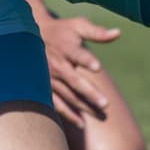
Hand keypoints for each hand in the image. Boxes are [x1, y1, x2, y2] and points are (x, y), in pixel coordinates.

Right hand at [33, 3, 121, 126]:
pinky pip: (56, 104)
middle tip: (105, 103)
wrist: (31, 37)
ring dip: (82, 105)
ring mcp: (50, 79)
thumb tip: (118, 33)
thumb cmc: (61, 31)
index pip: (77, 54)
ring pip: (67, 95)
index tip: (97, 67)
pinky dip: (68, 114)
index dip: (86, 60)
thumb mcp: (77, 26)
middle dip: (89, 92)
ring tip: (98, 114)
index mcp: (66, 48)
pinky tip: (81, 123)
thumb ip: (97, 32)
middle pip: (74, 80)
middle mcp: (58, 65)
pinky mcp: (45, 89)